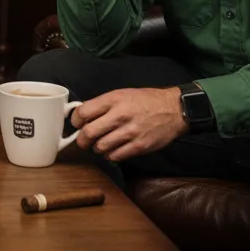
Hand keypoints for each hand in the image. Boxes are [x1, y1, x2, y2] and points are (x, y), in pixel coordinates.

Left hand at [71, 87, 187, 162]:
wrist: (174, 109)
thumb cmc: (145, 100)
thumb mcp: (121, 94)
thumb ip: (102, 104)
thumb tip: (82, 114)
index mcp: (113, 100)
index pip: (83, 112)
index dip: (75, 120)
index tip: (76, 124)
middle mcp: (120, 116)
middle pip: (89, 132)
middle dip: (82, 139)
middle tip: (83, 140)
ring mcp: (130, 132)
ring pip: (100, 147)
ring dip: (96, 148)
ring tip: (100, 144)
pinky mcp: (139, 146)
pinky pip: (116, 156)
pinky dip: (110, 155)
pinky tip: (112, 150)